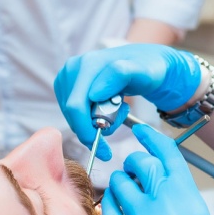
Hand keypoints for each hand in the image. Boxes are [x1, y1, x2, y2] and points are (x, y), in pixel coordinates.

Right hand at [56, 45, 201, 159]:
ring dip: (93, 123)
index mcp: (88, 64)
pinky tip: (105, 108)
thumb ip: (120, 76)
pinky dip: (88, 118)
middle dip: (93, 128)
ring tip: (116, 110)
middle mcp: (73, 68)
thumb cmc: (146, 69)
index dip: (88, 132)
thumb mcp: (143, 72)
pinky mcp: (66, 85)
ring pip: (71, 115)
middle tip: (116, 125)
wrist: (143, 61)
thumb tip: (93, 94)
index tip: (106, 152)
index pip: (76, 107)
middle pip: (72, 114)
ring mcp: (67, 76)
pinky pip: (72, 112)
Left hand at [102, 124, 213, 214]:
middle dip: (133, 165)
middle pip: (142, 164)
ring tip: (125, 202)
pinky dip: (110, 207)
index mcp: (194, 205)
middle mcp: (172, 212)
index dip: (152, 139)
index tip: (140, 131)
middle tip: (131, 175)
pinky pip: (109, 209)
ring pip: (121, 184)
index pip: (170, 157)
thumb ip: (178, 198)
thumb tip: (154, 170)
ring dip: (119, 186)